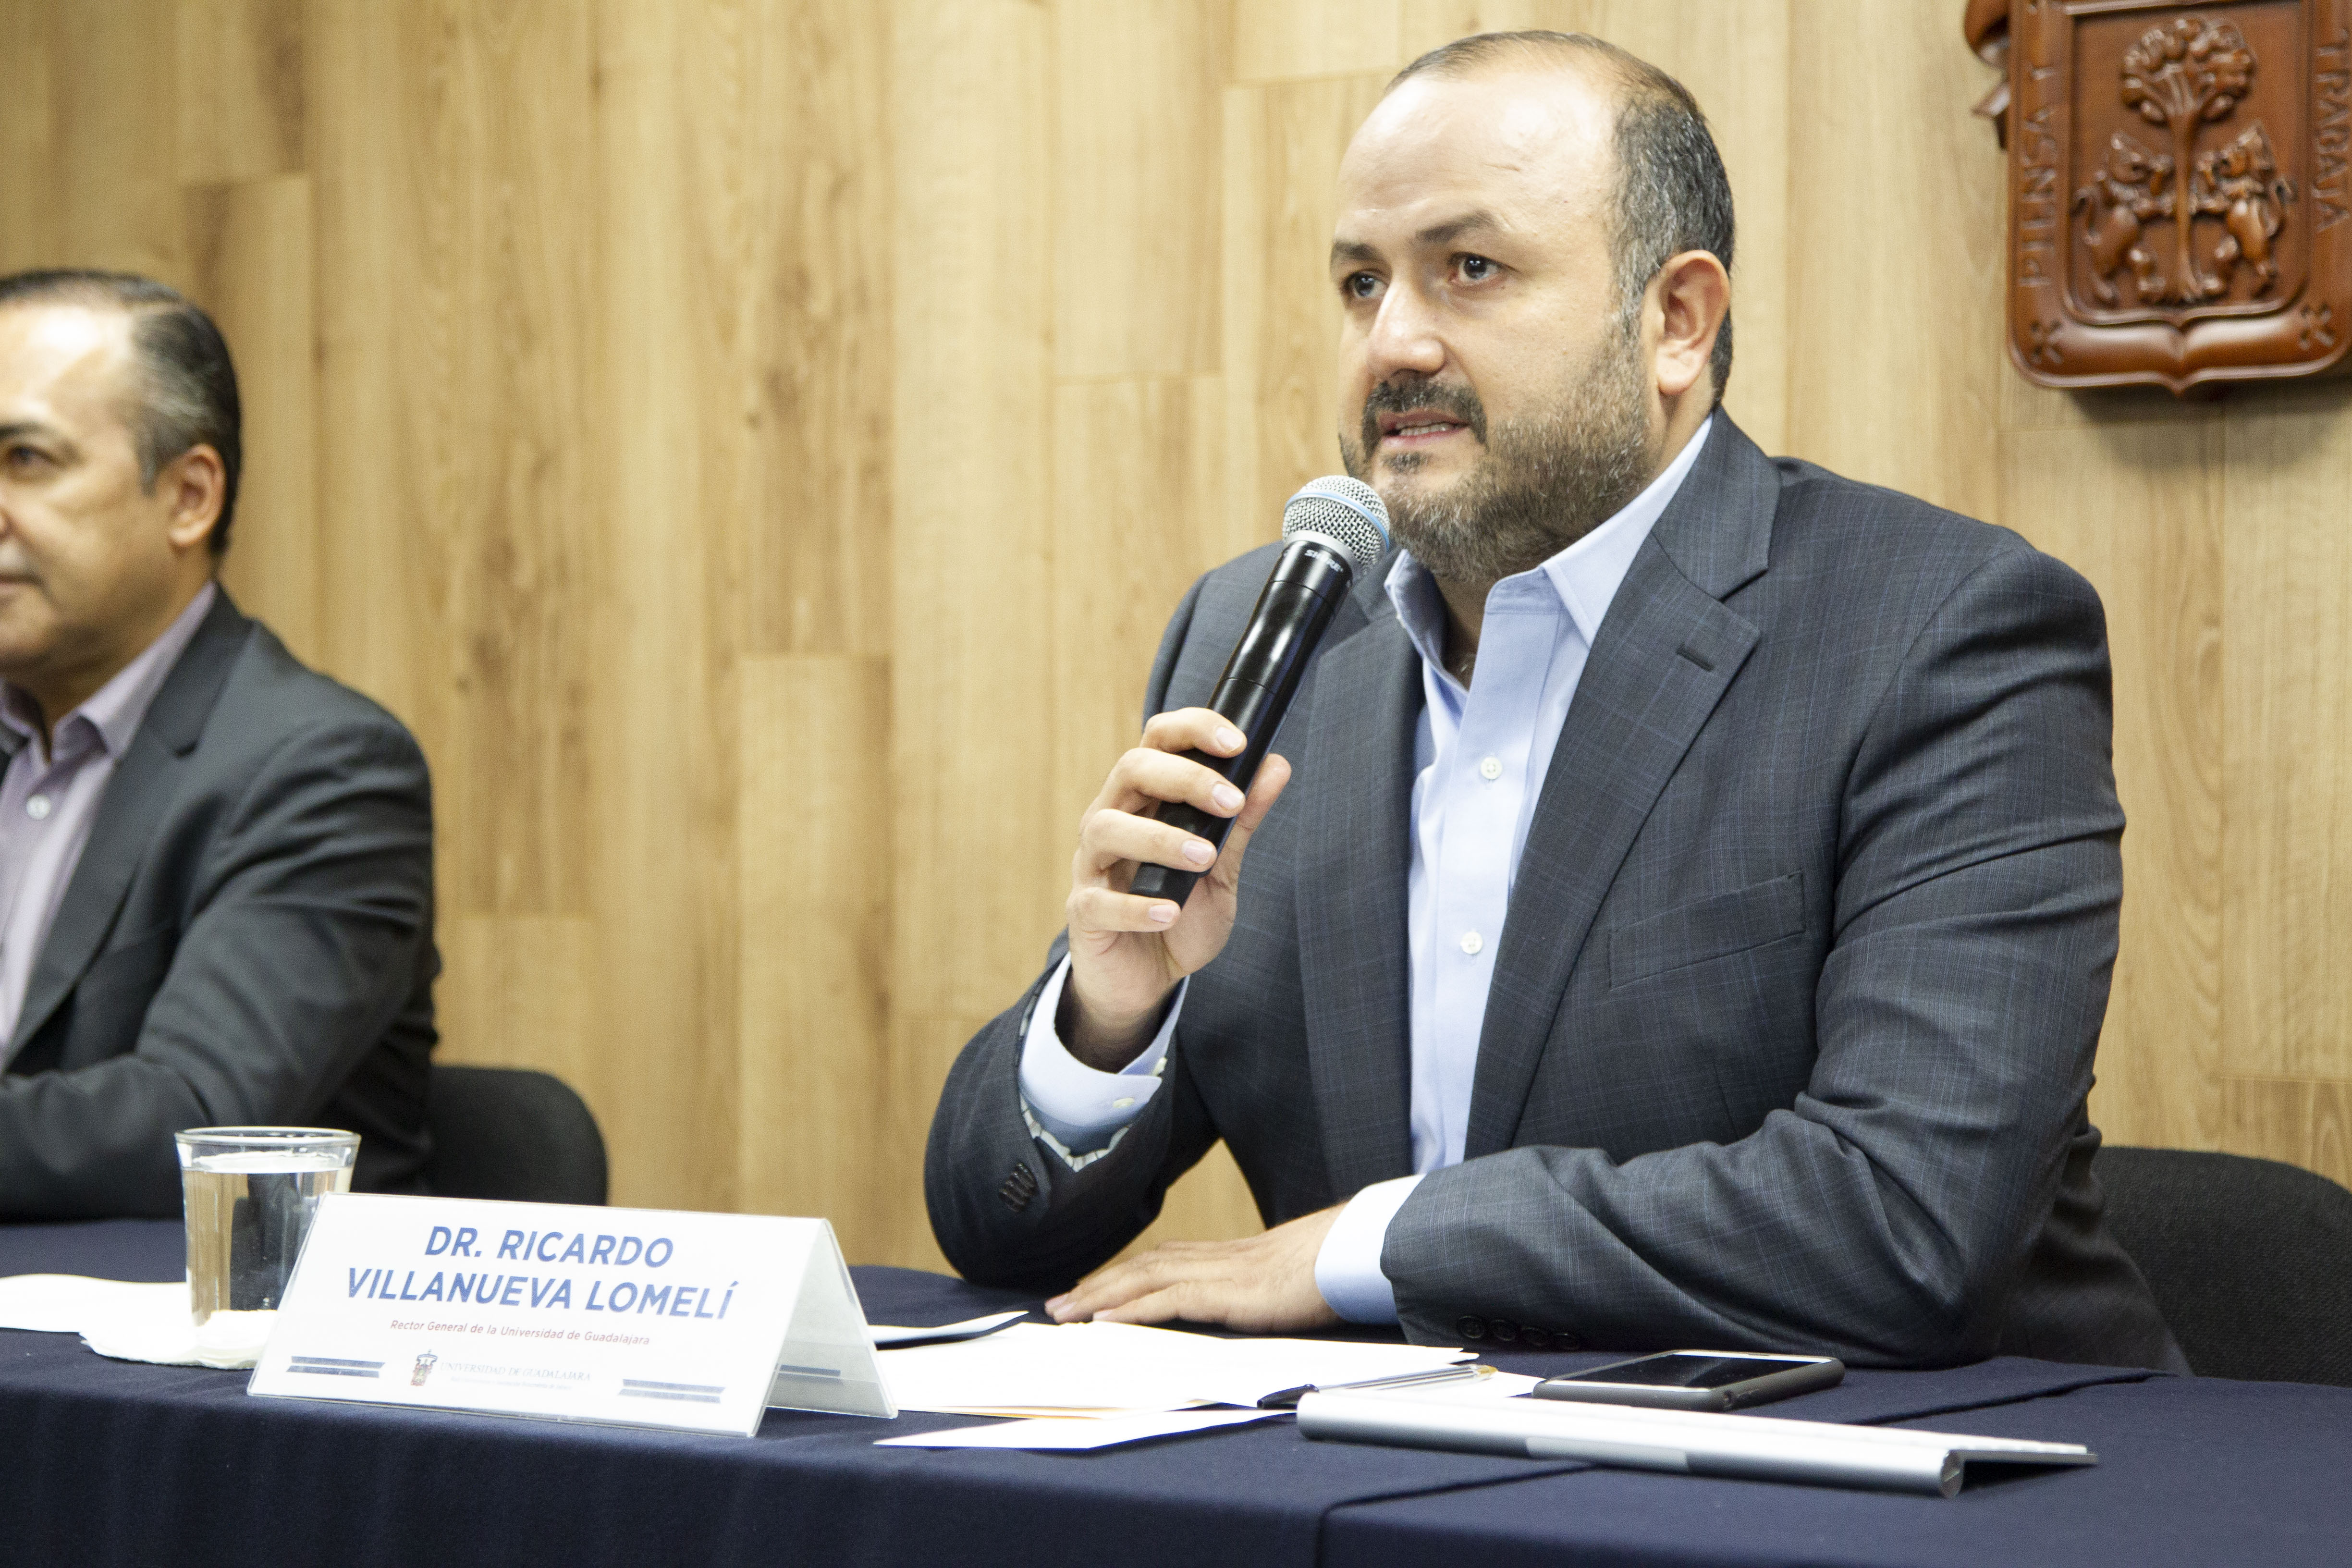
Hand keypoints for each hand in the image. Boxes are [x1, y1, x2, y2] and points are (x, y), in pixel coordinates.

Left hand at [1042, 1206, 1342, 1332]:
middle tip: (1057, 1305)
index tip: (1088, 1289)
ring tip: (1066, 1313)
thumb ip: (1246, 1287)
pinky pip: (1167, 1300)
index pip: (1157, 1262)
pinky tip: (1105, 1320)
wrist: (1347, 1254)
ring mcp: (1215, 1273)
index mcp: (1221, 1256)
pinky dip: (1131, 1309)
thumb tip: (1237, 1301)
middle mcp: (1210, 1258)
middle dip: (1095, 1286)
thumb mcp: (1273, 1279)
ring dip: (1099, 1297)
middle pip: (1139, 1267)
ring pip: (1142, 1279)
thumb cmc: (1320, 1268)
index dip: (1119, 1275)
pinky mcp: (1224, 1293)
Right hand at [1063, 708, 1291, 1068]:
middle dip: (1185, 778)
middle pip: (1131, 769)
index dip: (1193, 729)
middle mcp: (1112, 818)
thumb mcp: (1221, 866)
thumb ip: (1242, 820)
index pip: (1157, 740)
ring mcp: (1092, 864)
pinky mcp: (1083, 911)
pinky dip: (1135, 907)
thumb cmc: (1180, 913)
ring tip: (1203, 859)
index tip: (1238, 742)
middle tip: (1230, 803)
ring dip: (1160, 838)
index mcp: (1144, 799)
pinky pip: (1098, 900)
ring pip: (1106, 827)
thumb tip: (1276, 765)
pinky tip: (1169, 913)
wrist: (1146, 979)